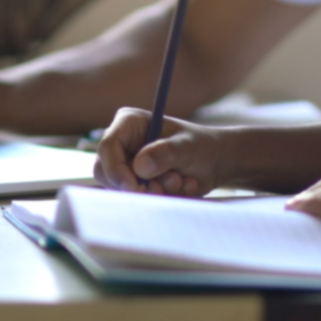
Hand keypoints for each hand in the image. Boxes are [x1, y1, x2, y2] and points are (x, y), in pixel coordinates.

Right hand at [93, 107, 229, 196]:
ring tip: (178, 181)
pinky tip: (180, 186)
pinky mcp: (135, 182)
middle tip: (158, 190)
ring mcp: (127, 164)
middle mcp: (123, 143)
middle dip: (132, 185)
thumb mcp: (187, 147)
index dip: (116, 168)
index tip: (133, 186)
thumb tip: (139, 166)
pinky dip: (158, 197)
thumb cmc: (201, 146)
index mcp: (129, 123)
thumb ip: (165, 153)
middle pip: (105, 170)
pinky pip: (134, 197)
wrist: (214, 163)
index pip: (107, 146)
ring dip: (151, 191)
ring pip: (119, 187)